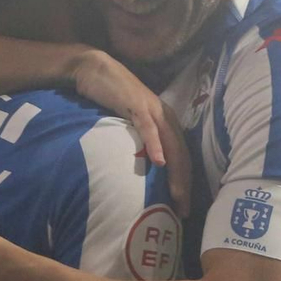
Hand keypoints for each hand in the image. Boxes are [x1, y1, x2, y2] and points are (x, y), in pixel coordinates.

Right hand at [70, 49, 192, 215]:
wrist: (95, 70)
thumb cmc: (110, 98)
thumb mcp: (129, 123)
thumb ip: (137, 140)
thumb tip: (139, 168)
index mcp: (166, 122)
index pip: (182, 157)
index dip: (185, 183)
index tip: (182, 208)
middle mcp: (165, 117)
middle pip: (182, 155)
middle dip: (185, 185)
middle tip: (184, 210)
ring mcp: (153, 110)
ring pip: (171, 145)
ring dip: (176, 172)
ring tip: (178, 195)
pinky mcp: (136, 105)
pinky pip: (149, 129)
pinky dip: (156, 146)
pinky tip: (159, 162)